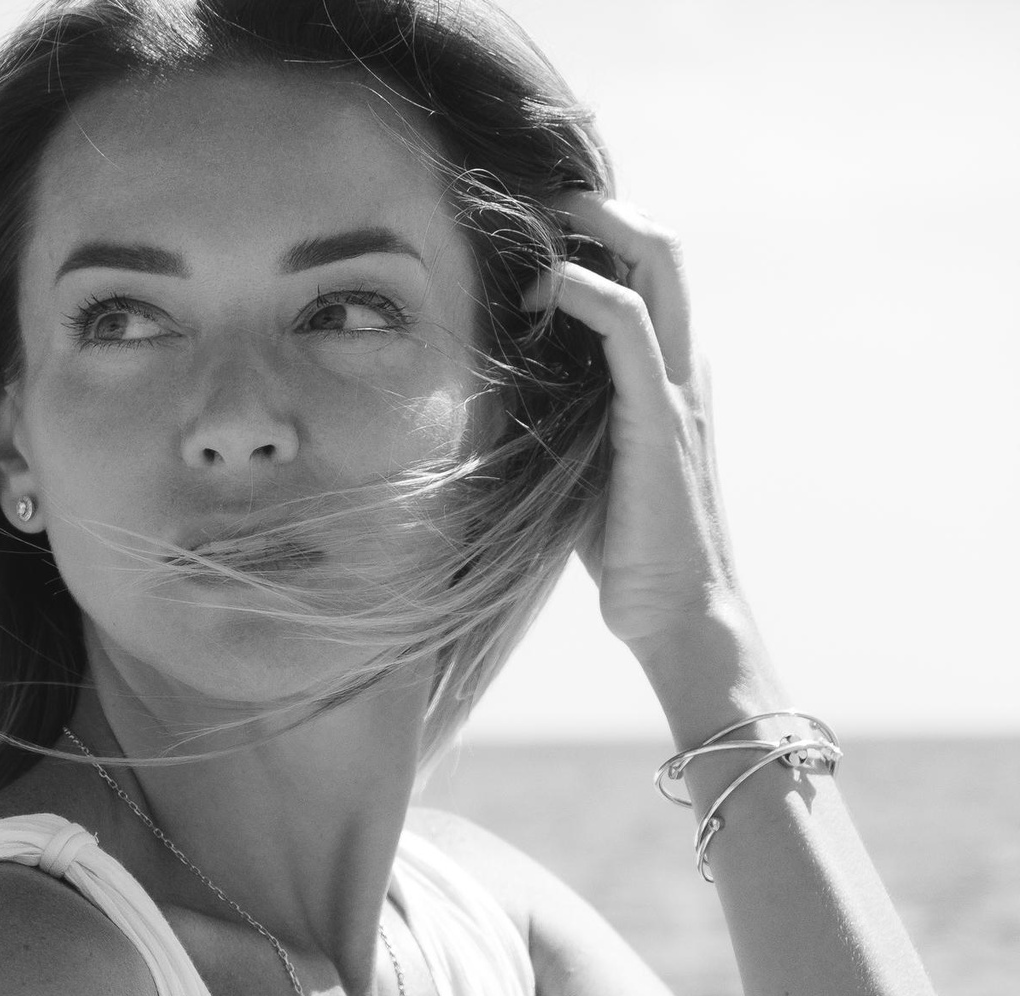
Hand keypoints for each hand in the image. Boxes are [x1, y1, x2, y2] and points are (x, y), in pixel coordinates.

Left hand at [527, 194, 741, 660]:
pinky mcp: (660, 417)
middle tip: (542, 195)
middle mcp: (687, 369)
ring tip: (541, 220)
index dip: (606, 236)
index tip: (542, 223)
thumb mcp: (582, 467)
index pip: (652, 276)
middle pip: (664, 250)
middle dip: (605, 209)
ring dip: (598, 230)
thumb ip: (561, 422)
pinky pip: (630, 326)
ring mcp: (679, 388)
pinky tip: (542, 289)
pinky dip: (586, 290)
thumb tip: (495, 400)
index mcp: (670, 378)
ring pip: (660, 266)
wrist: (675, 613)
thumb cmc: (624, 552)